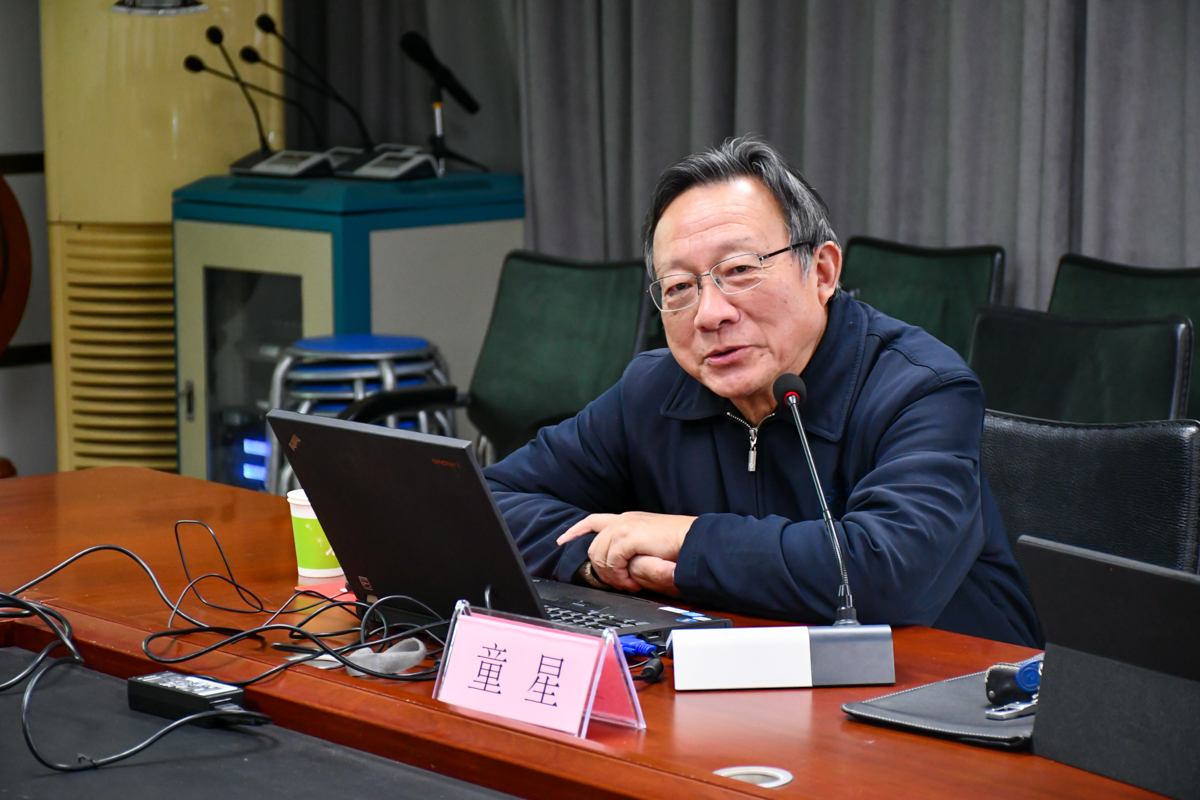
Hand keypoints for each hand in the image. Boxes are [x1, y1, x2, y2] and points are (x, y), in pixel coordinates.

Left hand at [557, 512, 695, 592]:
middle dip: (600, 569)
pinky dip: (619, 575)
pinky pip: (611, 560)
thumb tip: (619, 562)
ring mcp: (625, 526)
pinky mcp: (629, 537)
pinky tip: (632, 581)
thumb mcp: (648, 542)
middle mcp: (623, 520)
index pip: (592, 521)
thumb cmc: (678, 544)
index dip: (574, 531)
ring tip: (629, 584)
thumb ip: (631, 546)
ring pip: (599, 555)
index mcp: (627, 519)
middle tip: (620, 582)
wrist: (693, 541)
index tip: (562, 541)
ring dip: (611, 575)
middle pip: (593, 546)